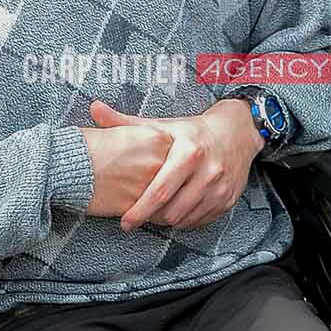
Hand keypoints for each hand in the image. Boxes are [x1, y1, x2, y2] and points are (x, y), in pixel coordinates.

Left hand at [93, 97, 262, 232]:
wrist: (236, 132)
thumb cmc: (192, 131)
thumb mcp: (161, 125)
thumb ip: (125, 122)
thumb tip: (94, 109)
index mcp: (188, 152)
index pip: (159, 191)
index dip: (139, 211)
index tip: (125, 222)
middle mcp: (208, 172)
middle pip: (171, 211)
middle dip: (151, 218)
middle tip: (139, 216)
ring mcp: (220, 189)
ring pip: (185, 220)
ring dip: (167, 221)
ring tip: (156, 212)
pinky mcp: (228, 200)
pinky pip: (200, 221)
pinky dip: (185, 221)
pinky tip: (176, 210)